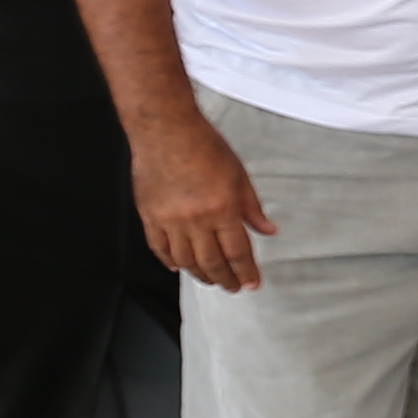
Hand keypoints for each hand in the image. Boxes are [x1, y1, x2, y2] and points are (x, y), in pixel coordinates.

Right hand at [129, 112, 274, 294]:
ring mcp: (170, 220)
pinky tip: (177, 267)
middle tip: (233, 287)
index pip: (238, 252)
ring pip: (185, 261)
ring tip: (210, 279)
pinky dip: (169, 262)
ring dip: (199, 275)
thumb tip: (267, 229)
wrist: (165, 129)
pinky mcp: (149, 216)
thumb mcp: (239, 175)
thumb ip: (252, 207)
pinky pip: (159, 248)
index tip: (252, 283)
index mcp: (222, 209)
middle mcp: (195, 219)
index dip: (246, 272)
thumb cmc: (202, 145)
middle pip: (212, 263)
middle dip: (225, 279)